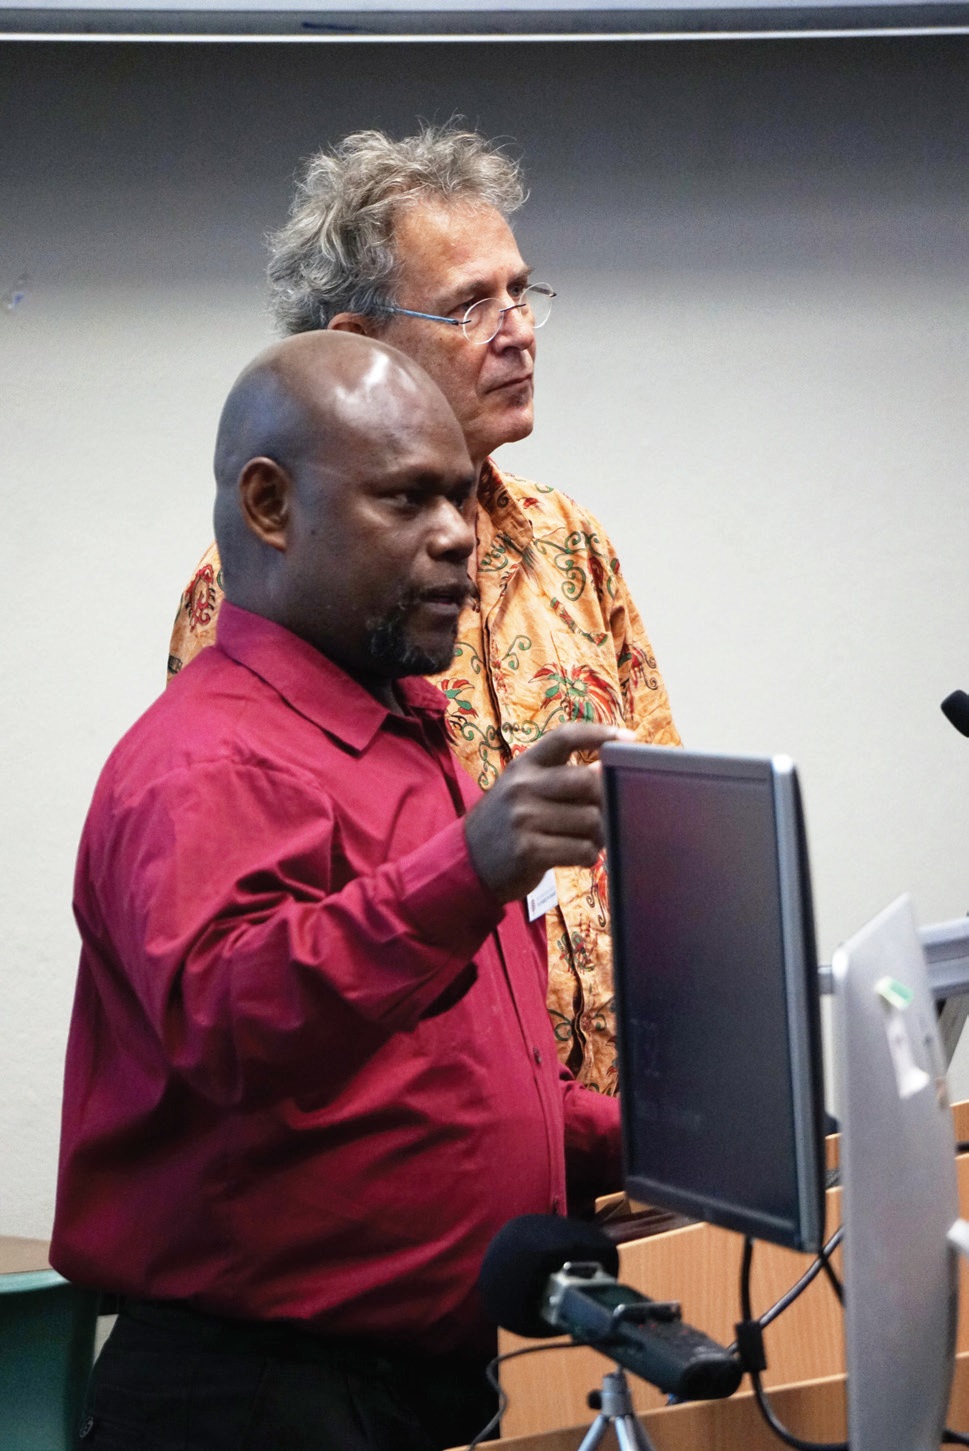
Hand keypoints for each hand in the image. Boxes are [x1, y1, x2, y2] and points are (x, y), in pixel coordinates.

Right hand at [464, 722, 629, 903]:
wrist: (468, 860)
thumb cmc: (509, 821)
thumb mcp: (524, 788)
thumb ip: (560, 777)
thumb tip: (608, 771)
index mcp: (525, 764)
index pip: (565, 737)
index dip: (600, 734)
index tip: (628, 739)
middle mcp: (522, 786)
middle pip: (588, 782)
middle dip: (606, 799)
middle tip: (608, 812)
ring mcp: (524, 818)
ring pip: (590, 820)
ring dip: (599, 833)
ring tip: (588, 839)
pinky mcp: (529, 851)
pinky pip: (582, 850)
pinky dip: (589, 856)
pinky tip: (579, 856)